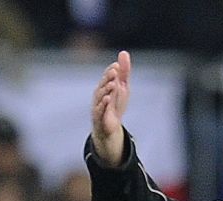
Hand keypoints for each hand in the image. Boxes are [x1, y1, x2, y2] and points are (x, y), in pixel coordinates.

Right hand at [91, 50, 130, 166]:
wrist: (110, 127)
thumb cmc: (115, 104)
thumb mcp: (123, 87)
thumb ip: (124, 72)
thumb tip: (123, 52)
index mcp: (104, 86)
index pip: (107, 77)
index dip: (112, 71)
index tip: (118, 66)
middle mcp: (99, 94)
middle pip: (103, 84)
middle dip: (109, 78)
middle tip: (115, 71)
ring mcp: (98, 105)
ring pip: (101, 96)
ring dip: (107, 89)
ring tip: (113, 84)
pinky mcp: (99, 116)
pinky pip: (100, 109)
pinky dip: (103, 104)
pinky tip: (108, 99)